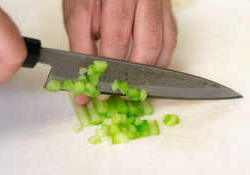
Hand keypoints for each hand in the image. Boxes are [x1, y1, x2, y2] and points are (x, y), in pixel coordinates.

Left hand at [63, 0, 177, 104]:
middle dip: (131, 73)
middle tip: (117, 91)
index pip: (115, 38)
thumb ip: (81, 48)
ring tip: (131, 86)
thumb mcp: (78, 13)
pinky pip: (170, 40)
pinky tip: (147, 73)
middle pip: (146, 41)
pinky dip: (160, 61)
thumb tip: (84, 88)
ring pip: (162, 42)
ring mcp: (158, 2)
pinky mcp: (167, 10)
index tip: (96, 89)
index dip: (107, 69)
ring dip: (148, 71)